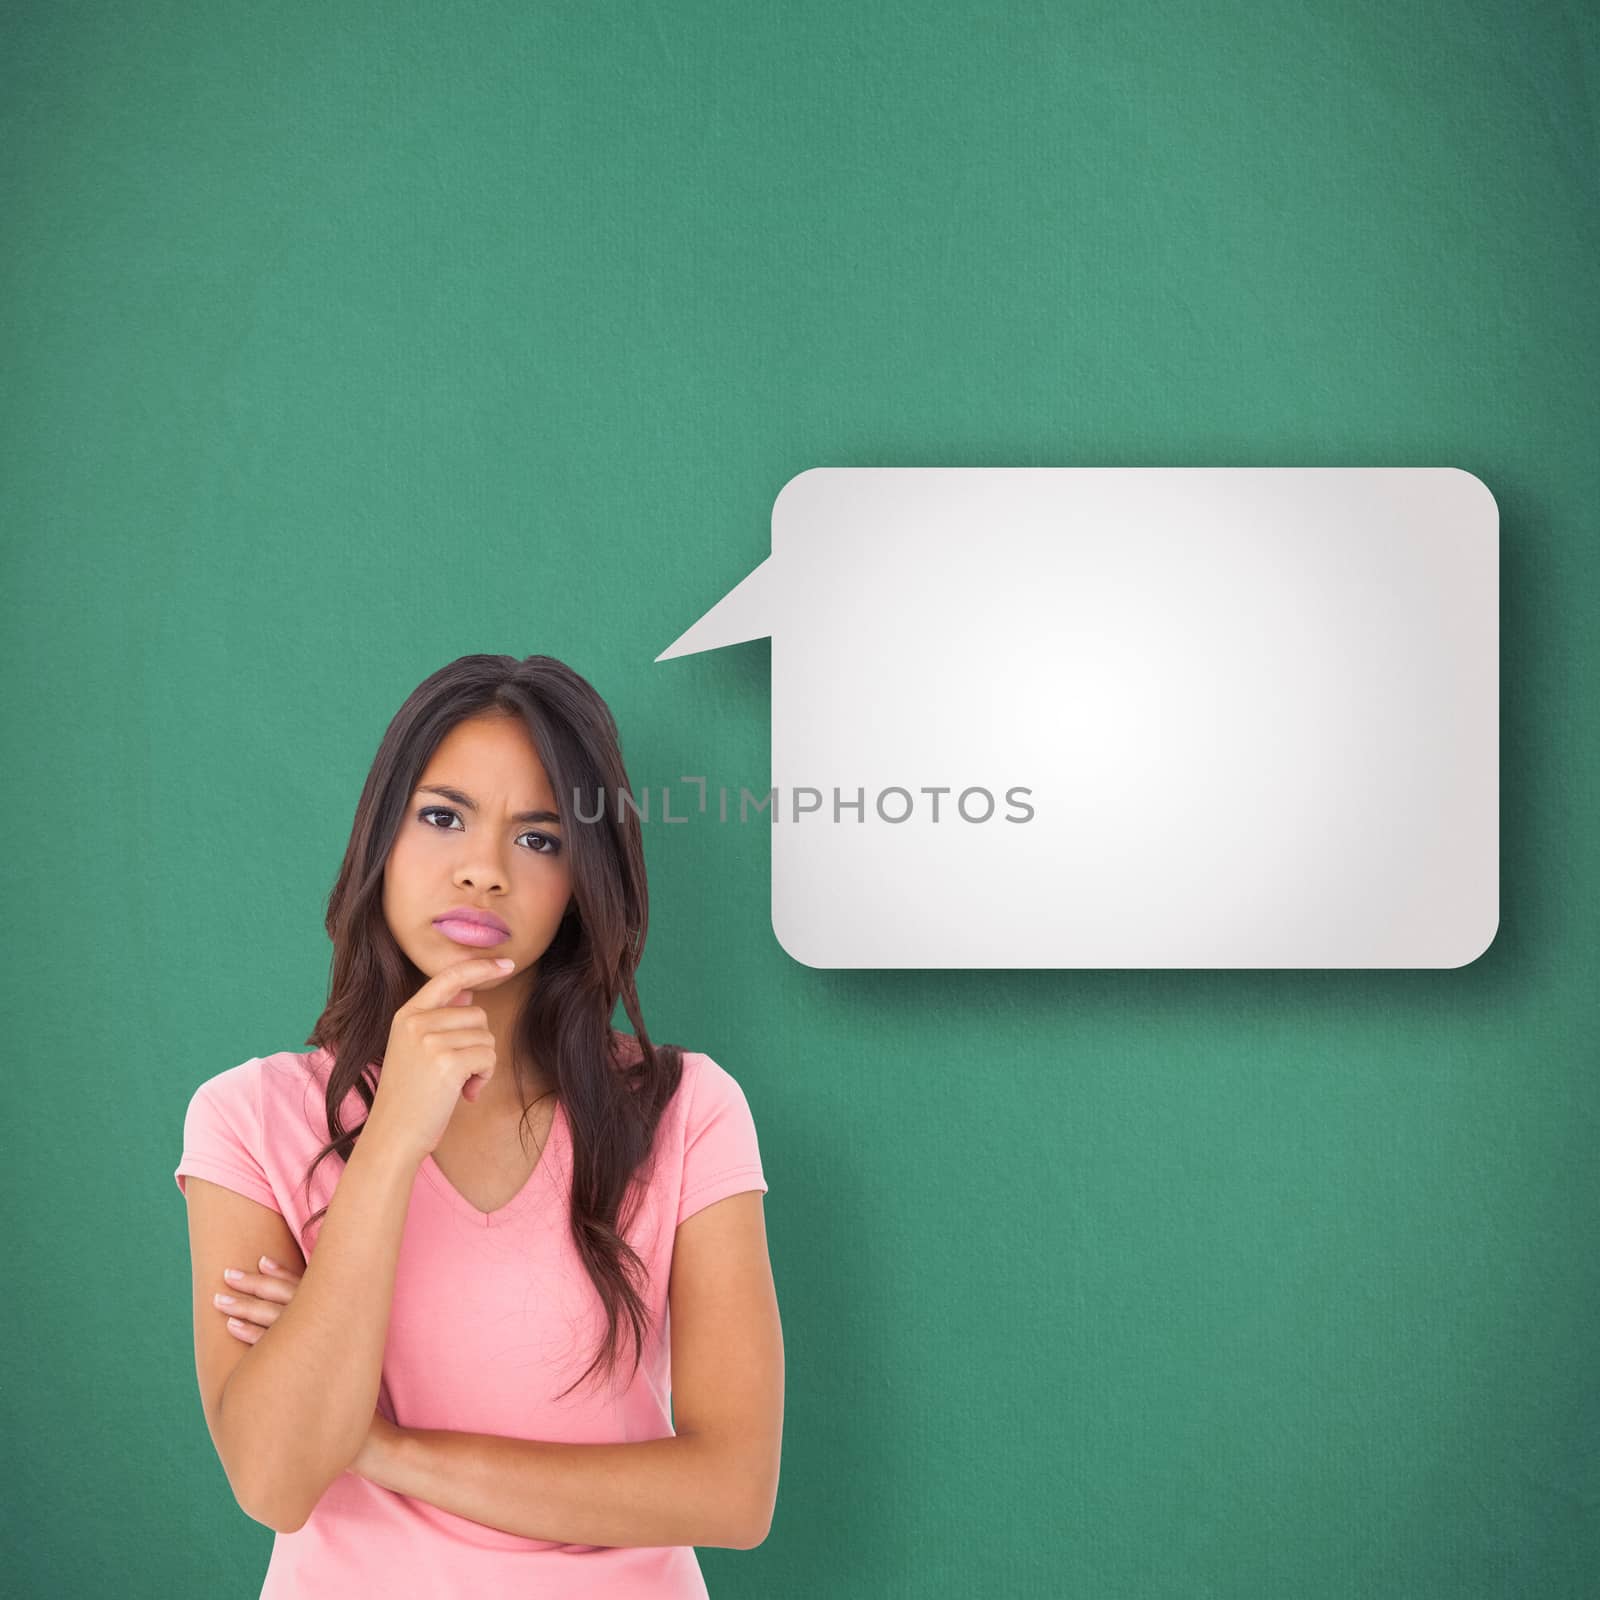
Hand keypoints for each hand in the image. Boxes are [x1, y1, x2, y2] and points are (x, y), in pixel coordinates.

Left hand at [215, 1258, 402, 1481]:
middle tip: (227, 1275)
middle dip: (254, 1285)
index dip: (281, 1274)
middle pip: (285, 1299)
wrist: (372, 1437)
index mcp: (341, 1321)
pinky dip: (250, 1334)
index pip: (307, 1288)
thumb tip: (309, 1316)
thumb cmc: (358, 1394)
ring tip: (220, 1299)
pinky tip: (232, 1327)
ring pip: (273, 1321)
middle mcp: (329, 1332)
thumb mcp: (352, 1353)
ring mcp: (315, 1354)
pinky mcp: (301, 1375)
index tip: (260, 1259)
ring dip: (244, 1307)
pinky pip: (269, 1349)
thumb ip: (330, 1333)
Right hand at [364, 954, 520, 1164]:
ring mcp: (430, 1040)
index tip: (506, 964)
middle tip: (456, 1072)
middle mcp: (416, 1022)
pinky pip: (488, 1057)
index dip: (480, 967)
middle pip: (477, 1015)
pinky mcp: (447, 1061)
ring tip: (456, 1084)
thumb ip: (439, 1019)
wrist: (393, 1136)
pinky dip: (484, 1077)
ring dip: (481, 1063)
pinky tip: (465, 1094)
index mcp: (407, 1015)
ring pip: (486, 1037)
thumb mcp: (415, 1050)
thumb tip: (469, 992)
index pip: (449, 977)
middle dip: (477, 1044)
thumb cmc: (410, 1097)